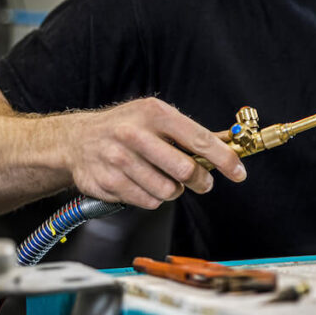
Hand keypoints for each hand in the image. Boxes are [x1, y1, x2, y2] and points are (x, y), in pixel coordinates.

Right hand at [63, 97, 246, 208]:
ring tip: (166, 179)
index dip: (224, 159)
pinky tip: (145, 184)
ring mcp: (117, 159)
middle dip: (201, 180)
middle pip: (184, 170)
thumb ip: (191, 133)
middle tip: (203, 182)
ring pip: (167, 190)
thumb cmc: (126, 127)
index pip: (199, 140)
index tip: (239, 172)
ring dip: (175, 190)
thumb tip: (230, 144)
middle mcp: (133, 134)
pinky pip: (147, 201)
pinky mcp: (106, 182)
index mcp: (154, 113)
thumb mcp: (157, 117)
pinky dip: (154, 198)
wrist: (76, 140)